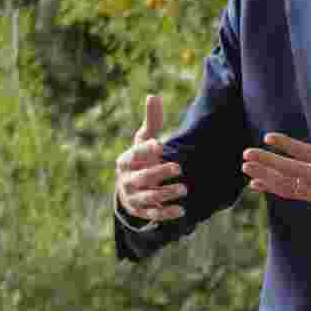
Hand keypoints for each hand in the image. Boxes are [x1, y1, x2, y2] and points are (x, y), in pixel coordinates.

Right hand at [115, 94, 186, 222]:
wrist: (131, 186)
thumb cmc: (141, 158)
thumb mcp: (144, 140)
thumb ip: (151, 121)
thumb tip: (153, 96)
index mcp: (125, 162)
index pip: (132, 156)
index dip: (144, 151)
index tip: (159, 144)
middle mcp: (126, 181)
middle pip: (141, 178)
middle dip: (159, 173)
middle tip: (179, 168)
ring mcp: (133, 198)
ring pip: (148, 197)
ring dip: (166, 194)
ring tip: (184, 189)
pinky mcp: (142, 212)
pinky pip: (153, 214)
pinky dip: (166, 213)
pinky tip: (181, 210)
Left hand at [242, 84, 310, 209]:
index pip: (307, 153)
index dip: (287, 145)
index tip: (268, 136)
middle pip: (292, 171)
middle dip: (268, 163)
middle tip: (247, 154)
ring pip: (287, 186)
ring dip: (265, 177)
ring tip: (246, 167)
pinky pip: (290, 195)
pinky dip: (272, 189)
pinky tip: (255, 183)